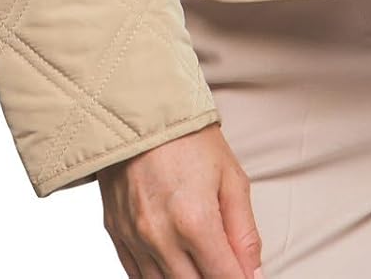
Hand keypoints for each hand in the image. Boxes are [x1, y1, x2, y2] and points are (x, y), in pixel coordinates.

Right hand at [98, 123, 265, 278]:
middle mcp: (160, 236)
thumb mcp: (231, 177)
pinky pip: (137, 276)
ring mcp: (134, 237)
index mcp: (194, 220)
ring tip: (201, 262)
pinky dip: (158, 278)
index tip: (247, 278)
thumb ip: (244, 232)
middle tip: (225, 267)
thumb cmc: (188, 136)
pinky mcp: (116, 232)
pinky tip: (175, 267)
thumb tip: (254, 274)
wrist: (139, 109)